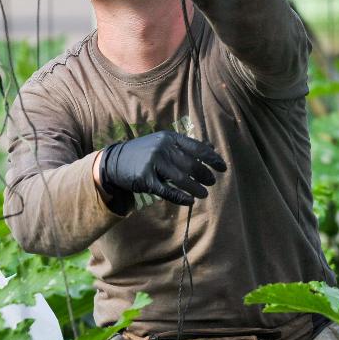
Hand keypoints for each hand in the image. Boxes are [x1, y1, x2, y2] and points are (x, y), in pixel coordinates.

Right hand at [100, 130, 226, 206]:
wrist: (115, 162)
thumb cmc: (145, 152)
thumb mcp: (164, 143)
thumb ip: (187, 145)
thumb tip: (212, 147)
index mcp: (169, 137)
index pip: (197, 147)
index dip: (212, 158)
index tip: (223, 168)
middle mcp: (162, 148)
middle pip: (191, 164)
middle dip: (205, 175)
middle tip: (212, 182)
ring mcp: (153, 163)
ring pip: (181, 178)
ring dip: (196, 188)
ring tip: (204, 194)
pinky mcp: (145, 179)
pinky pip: (167, 191)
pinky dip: (180, 197)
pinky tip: (190, 201)